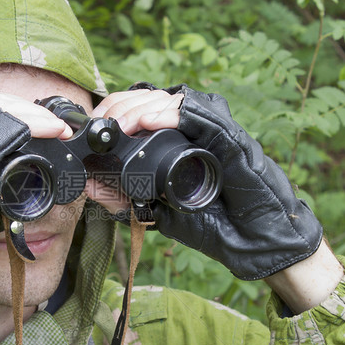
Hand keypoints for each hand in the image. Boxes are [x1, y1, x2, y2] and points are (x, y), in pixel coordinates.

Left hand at [93, 83, 323, 282]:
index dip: (118, 111)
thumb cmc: (217, 226)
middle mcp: (198, 131)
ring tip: (120, 123)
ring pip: (174, 101)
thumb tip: (90, 187)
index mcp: (181, 140)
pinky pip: (201, 117)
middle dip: (123, 106)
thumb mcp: (160, 212)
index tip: (94, 126)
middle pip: (155, 99)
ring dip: (142, 107)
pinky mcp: (232, 140)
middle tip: (101, 122)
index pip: (145, 109)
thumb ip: (127, 200)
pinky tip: (148, 121)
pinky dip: (172, 115)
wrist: (254, 244)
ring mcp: (216, 132)